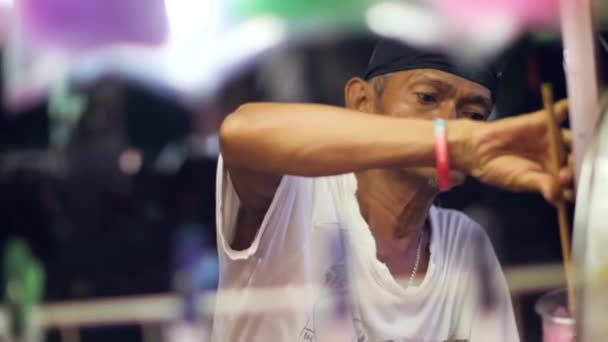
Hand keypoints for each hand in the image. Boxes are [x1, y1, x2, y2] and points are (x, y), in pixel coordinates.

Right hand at [453, 99, 572, 203]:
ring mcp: (553, 139)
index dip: (575, 182)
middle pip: (577, 158)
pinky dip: (568, 107)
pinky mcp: (544, 122)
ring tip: (574, 144)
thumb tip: (555, 196)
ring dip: (576, 141)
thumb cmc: (499, 169)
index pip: (573, 180)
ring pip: (573, 138)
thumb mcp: (520, 181)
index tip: (568, 183)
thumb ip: (540, 184)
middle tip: (567, 167)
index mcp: (553, 176)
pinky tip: (571, 106)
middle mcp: (558, 157)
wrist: (478, 150)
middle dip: (576, 163)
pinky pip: (560, 112)